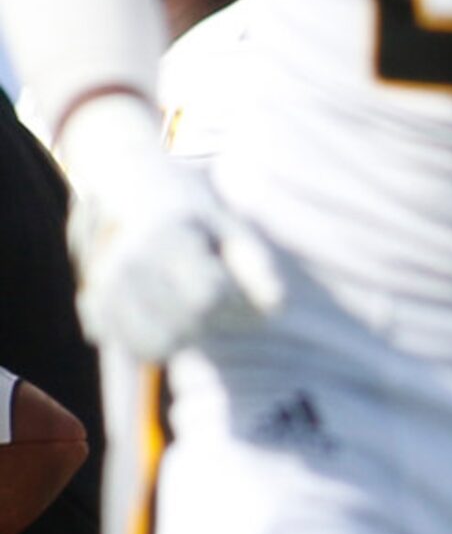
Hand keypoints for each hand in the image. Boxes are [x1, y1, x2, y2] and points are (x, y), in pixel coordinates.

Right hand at [65, 115, 281, 361]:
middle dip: (212, 321)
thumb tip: (278, 306)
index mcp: (166, 238)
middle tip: (221, 296)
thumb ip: (254, 262)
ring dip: (184, 335)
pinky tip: (168, 313)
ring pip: (155, 347)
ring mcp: (102, 289)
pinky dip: (155, 340)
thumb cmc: (190, 203)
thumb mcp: (228, 221)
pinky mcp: (93, 308)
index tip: (240, 288)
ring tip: (194, 304)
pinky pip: (132, 347)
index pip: (206, 298)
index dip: (233, 302)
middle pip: (183, 327)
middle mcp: (128, 265)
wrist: (125, 185)